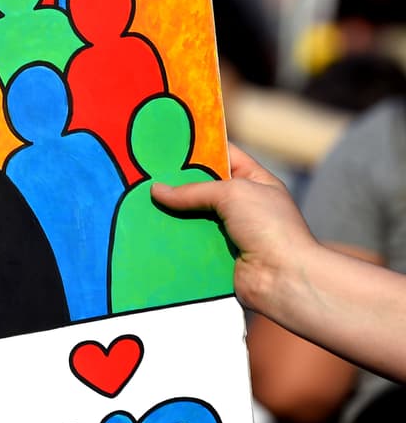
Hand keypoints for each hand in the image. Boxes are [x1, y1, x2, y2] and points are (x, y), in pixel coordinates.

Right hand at [150, 143, 317, 314]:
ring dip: (171, 213)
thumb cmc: (268, 226)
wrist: (282, 278)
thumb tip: (157, 190)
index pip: (225, 157)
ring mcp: (229, 231)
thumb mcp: (233, 193)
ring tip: (140, 201)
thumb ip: (194, 190)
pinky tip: (148, 229)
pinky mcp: (216, 255)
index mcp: (255, 182)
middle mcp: (242, 205)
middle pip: (203, 188)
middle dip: (177, 183)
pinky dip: (172, 238)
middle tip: (146, 174)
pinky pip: (189, 242)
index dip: (200, 149)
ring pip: (192, 216)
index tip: (169, 144)